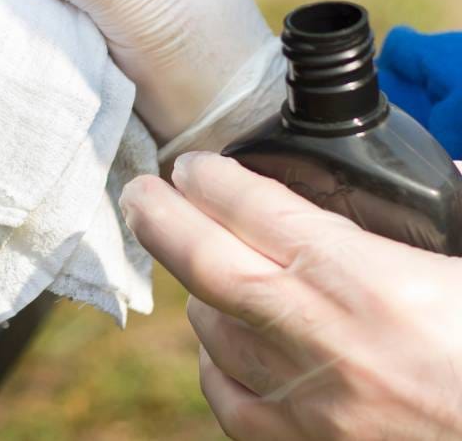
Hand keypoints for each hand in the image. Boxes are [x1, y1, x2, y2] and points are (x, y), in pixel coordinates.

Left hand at [120, 151, 461, 440]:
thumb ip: (451, 214)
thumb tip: (453, 165)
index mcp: (370, 283)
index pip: (257, 211)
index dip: (211, 180)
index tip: (191, 164)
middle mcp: (326, 340)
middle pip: (207, 265)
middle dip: (160, 219)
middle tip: (137, 191)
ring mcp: (310, 403)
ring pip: (213, 331)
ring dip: (201, 290)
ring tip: (202, 263)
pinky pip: (230, 400)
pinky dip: (217, 361)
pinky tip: (224, 342)